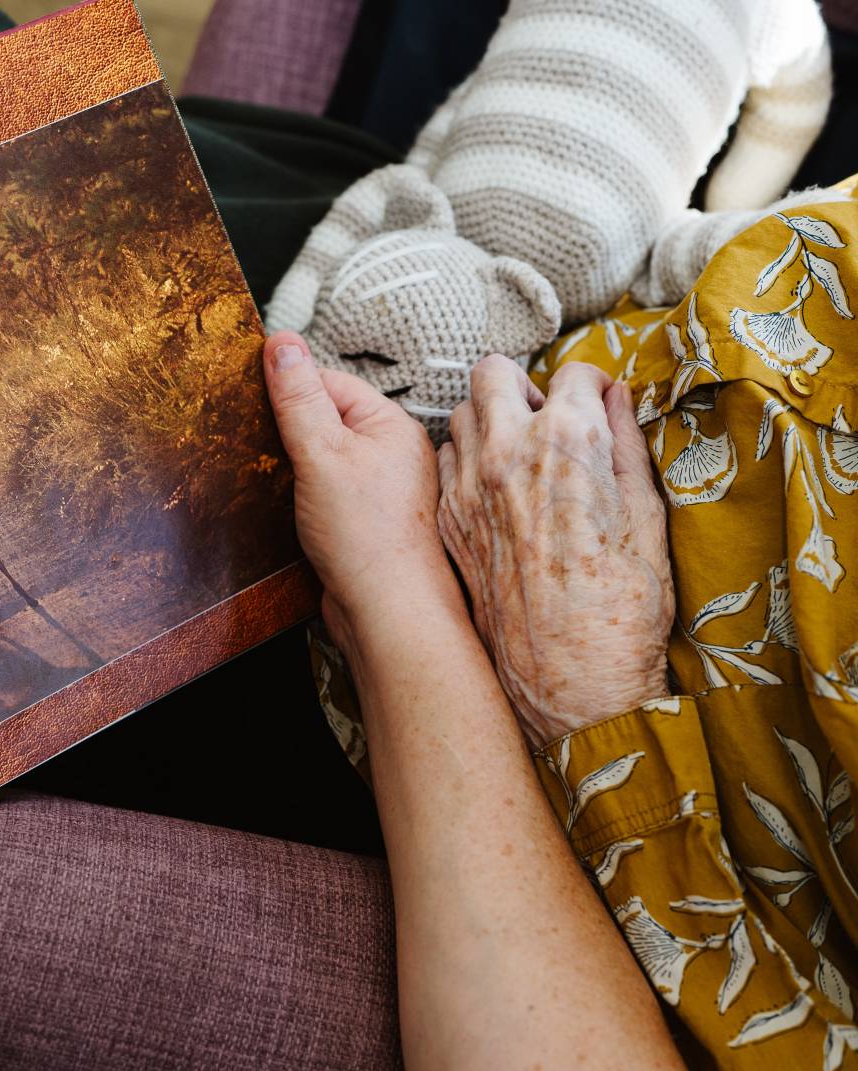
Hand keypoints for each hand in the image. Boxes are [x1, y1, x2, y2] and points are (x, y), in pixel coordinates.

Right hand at [263, 332, 454, 657]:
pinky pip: (325, 493)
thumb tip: (282, 344)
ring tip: (275, 480)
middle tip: (260, 442)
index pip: (329, 382)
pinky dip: (302, 496)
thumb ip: (299, 399)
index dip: (289, 388)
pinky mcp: (362, 523)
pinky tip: (288, 509)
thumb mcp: (322, 454)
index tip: (254, 395)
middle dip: (289, 430)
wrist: (387, 612)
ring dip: (294, 467)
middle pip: (325, 420)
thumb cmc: (369, 538)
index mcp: (390, 426)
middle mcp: (390, 455)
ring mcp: (378, 490)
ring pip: (323, 460)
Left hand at [437, 356, 674, 747]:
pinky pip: (443, 465)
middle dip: (522, 384)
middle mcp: (506, 451)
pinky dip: (464, 462)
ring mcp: (468, 487)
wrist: (570, 679)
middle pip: (493, 372)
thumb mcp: (646, 515)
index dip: (592, 386)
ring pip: (459, 415)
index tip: (596, 404)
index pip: (574, 371)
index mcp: (568, 439)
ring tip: (516, 452)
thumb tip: (615, 399)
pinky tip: (492, 489)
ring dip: (487, 419)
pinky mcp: (448, 522)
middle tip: (546, 418)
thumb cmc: (624, 606)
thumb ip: (625, 444)